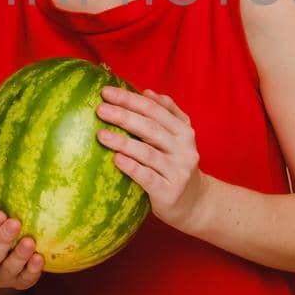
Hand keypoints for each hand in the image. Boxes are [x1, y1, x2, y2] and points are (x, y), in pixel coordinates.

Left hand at [95, 85, 211, 233]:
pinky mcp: (169, 192)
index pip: (154, 109)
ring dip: (123, 142)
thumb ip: (166, 113)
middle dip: (124, 116)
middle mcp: (184, 149)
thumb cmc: (175, 165)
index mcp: (184, 131)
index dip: (130, 99)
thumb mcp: (178, 138)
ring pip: (148, 153)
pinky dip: (132, 167)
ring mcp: (178, 171)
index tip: (106, 92)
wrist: (194, 203)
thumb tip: (146, 91)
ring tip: (101, 135)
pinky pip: (148, 178)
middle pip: (151, 128)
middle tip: (100, 109)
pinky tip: (116, 160)